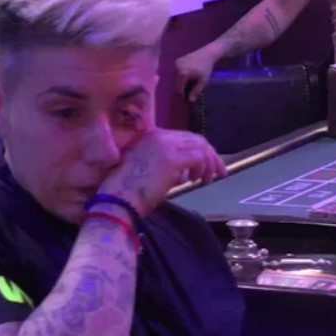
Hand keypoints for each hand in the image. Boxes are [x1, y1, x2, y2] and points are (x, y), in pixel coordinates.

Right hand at [98, 129, 225, 215]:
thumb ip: (165, 164)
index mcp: (150, 136)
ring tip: (208, 179)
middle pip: (195, 139)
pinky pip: (199, 158)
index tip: (204, 165)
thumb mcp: (146, 170)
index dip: (197, 150)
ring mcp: (166, 145)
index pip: (182, 137)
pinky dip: (204, 168)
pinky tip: (200, 181)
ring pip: (200, 146)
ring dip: (209, 163)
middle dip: (210, 155)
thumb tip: (184, 172)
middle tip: (217, 172)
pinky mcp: (173, 158)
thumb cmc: (126, 191)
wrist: (118, 199)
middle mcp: (159, 135)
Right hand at [174, 46, 219, 101]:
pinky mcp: (177, 61)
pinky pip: (177, 71)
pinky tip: (188, 74)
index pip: (178, 89)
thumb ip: (196, 91)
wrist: (207, 53)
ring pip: (176, 77)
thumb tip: (190, 101)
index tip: (186, 97)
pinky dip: (180, 75)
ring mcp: (176, 64)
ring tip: (189, 82)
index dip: (182, 94)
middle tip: (188, 89)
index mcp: (183, 74)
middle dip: (182, 87)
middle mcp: (177, 69)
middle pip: (176, 83)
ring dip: (181, 81)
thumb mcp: (203, 81)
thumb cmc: (206, 68)